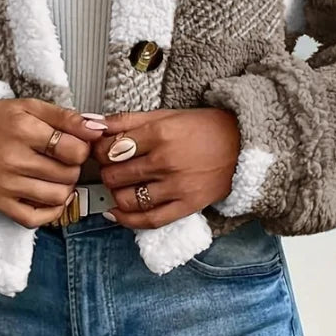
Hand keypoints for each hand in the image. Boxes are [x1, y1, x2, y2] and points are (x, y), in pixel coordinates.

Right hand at [0, 98, 104, 227]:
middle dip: (73, 166)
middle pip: (69, 174)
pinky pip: (36, 219)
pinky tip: (49, 194)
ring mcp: (5, 184)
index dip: (82, 147)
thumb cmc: (3, 122)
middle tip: (62, 158)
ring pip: (58, 197)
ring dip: (65, 187)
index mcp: (22, 130)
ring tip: (55, 174)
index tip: (73, 144)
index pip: (74, 150)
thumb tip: (98, 129)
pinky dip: (50, 210)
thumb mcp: (32, 107)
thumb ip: (67, 117)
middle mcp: (12, 159)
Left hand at [89, 107, 240, 228]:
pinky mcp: (186, 206)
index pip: (110, 149)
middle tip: (110, 167)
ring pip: (126, 199)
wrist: (243, 144)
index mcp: (159, 134)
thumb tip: (92, 122)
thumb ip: (126, 120)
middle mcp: (166, 162)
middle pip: (114, 175)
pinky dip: (127, 219)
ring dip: (114, 194)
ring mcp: (176, 187)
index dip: (99, 151)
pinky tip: (117, 212)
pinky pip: (149, 220)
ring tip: (118, 186)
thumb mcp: (164, 115)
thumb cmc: (203, 127)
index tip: (102, 150)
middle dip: (106, 171)